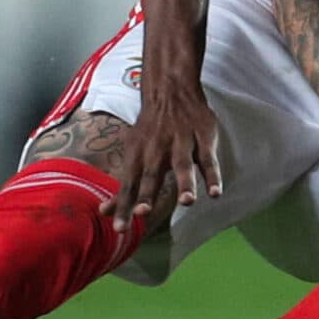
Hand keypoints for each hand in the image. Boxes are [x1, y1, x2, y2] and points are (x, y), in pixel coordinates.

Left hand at [101, 76, 221, 230]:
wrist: (170, 89)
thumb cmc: (149, 131)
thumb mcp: (133, 155)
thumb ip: (123, 187)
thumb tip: (103, 213)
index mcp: (138, 156)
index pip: (128, 185)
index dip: (123, 206)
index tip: (118, 229)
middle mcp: (157, 150)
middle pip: (151, 175)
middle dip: (147, 193)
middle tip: (143, 213)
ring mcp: (181, 142)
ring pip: (183, 164)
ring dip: (185, 182)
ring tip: (187, 202)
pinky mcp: (202, 136)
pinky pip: (208, 158)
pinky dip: (212, 175)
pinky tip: (215, 192)